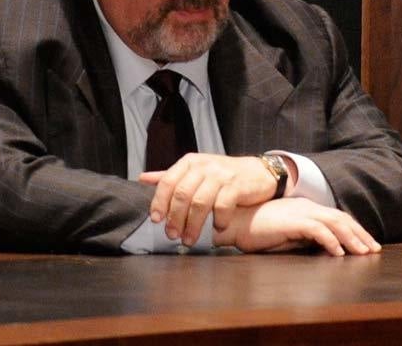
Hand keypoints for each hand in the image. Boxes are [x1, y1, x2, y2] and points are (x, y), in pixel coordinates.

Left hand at [137, 153, 279, 246]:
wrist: (259, 172)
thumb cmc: (223, 175)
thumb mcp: (195, 171)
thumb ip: (170, 176)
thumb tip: (143, 179)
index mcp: (189, 162)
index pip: (168, 182)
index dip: (159, 202)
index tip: (155, 220)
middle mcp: (203, 166)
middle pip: (182, 194)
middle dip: (175, 218)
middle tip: (172, 235)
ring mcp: (220, 175)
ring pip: (200, 203)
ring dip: (193, 225)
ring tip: (190, 239)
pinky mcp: (236, 185)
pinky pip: (222, 206)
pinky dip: (218, 221)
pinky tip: (218, 229)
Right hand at [212, 197, 378, 255]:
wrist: (235, 222)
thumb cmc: (258, 231)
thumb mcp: (288, 235)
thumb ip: (306, 238)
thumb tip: (326, 247)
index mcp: (306, 209)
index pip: (337, 218)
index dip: (354, 230)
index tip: (367, 244)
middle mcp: (307, 208)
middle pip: (341, 218)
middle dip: (360, 234)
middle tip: (374, 249)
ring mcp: (300, 212)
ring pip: (335, 223)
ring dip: (351, 238)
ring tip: (363, 253)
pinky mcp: (292, 221)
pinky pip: (318, 230)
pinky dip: (331, 241)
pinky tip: (339, 253)